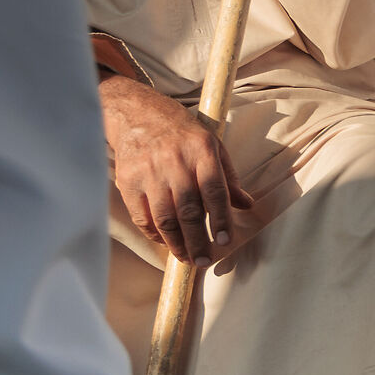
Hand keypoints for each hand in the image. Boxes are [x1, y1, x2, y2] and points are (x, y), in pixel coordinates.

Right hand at [99, 76, 252, 267]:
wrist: (136, 113)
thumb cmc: (182, 133)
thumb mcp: (213, 145)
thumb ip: (229, 177)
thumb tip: (247, 205)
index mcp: (201, 150)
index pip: (214, 190)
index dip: (221, 218)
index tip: (226, 241)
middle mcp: (174, 161)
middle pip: (188, 209)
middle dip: (198, 239)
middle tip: (205, 260)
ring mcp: (149, 172)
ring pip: (164, 217)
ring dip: (176, 242)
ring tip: (187, 257)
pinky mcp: (128, 180)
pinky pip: (142, 215)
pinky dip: (154, 233)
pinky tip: (166, 241)